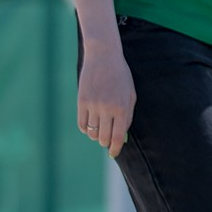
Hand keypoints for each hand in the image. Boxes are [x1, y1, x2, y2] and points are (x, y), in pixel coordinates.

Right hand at [78, 43, 136, 157]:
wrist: (104, 57)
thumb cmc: (121, 77)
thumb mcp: (130, 95)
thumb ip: (127, 116)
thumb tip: (122, 137)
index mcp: (122, 108)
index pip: (118, 137)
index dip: (115, 149)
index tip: (114, 154)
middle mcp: (107, 109)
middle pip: (103, 137)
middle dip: (106, 143)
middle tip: (107, 141)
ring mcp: (93, 105)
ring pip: (92, 132)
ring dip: (95, 135)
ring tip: (100, 131)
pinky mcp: (81, 101)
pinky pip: (81, 124)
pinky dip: (85, 129)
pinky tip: (90, 126)